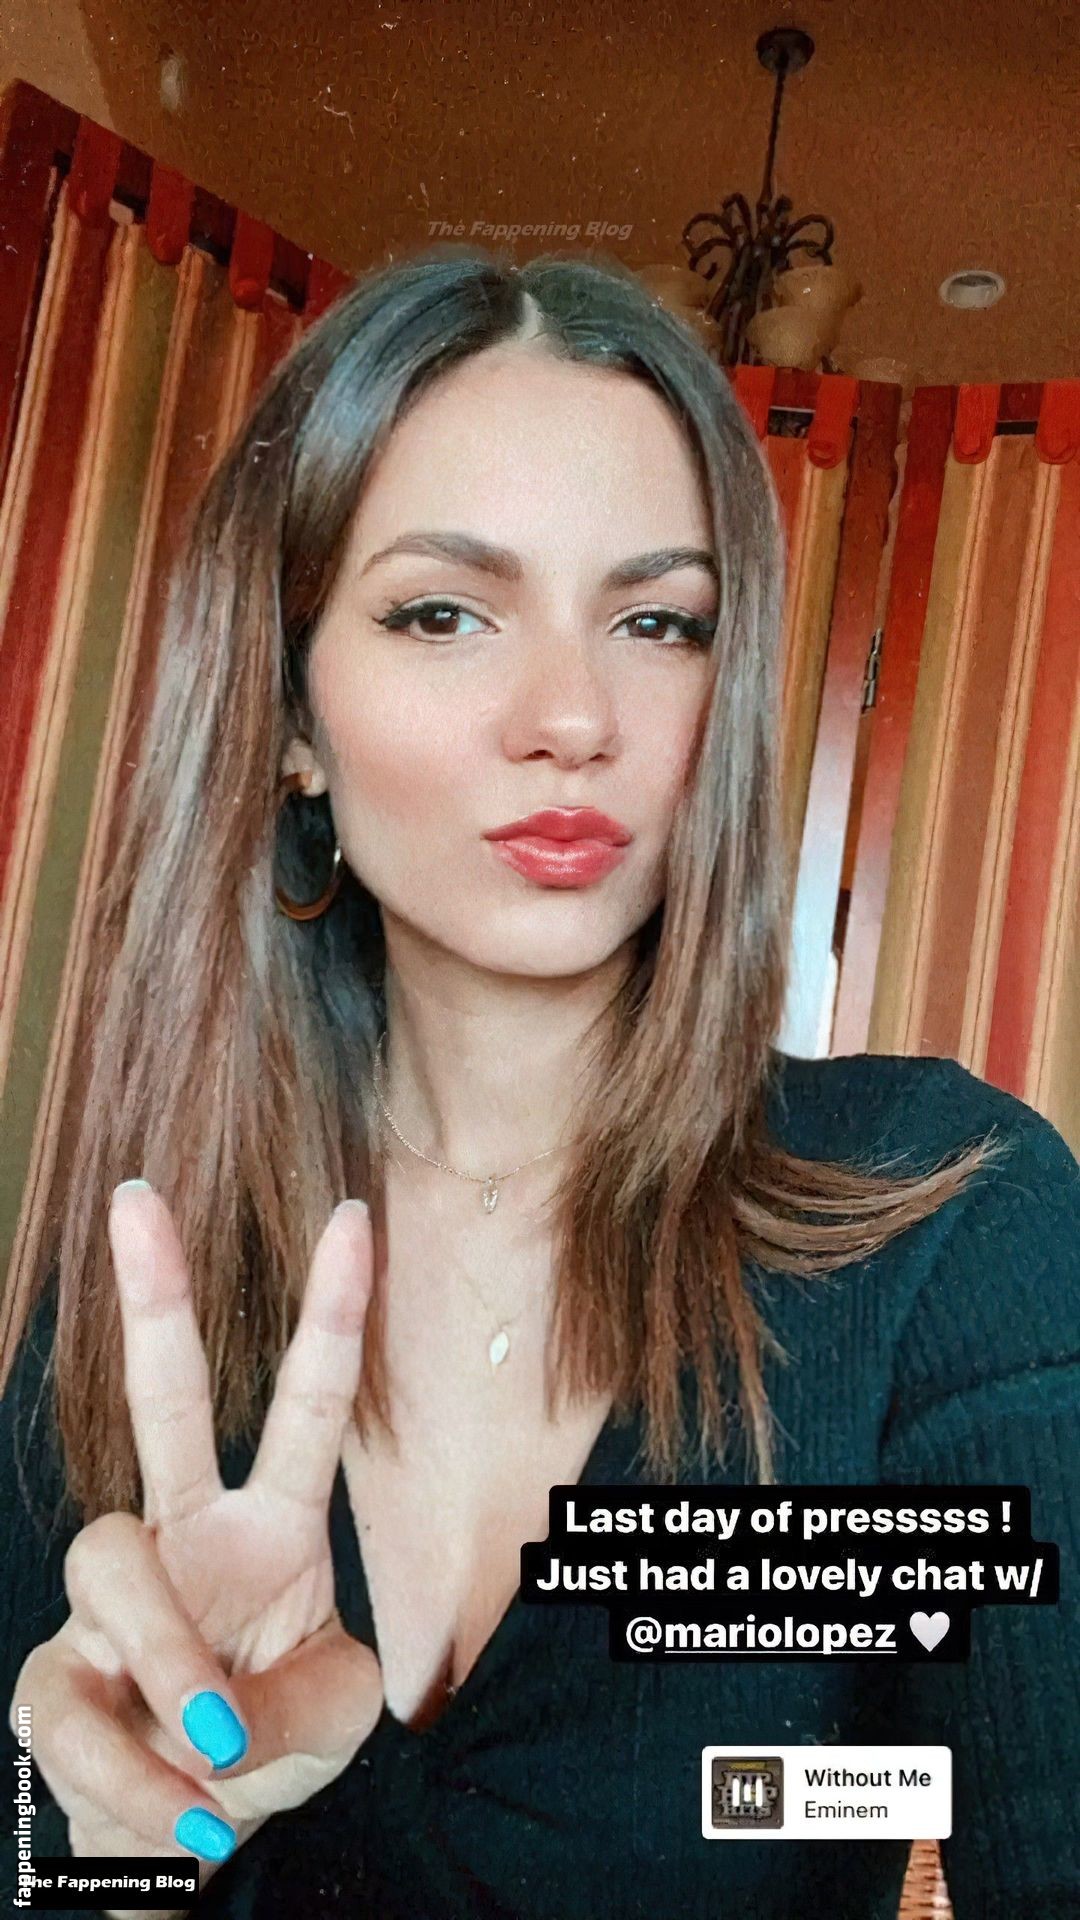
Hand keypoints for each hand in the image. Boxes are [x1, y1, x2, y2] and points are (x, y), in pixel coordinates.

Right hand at [7, 1186, 383, 1917]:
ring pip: (111, 1562)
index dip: (334, 1314)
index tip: (356, 1216)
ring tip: (217, 1750)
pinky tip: (184, 1817)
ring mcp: (113, 1597)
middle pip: (162, 1399)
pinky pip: (76, 1707)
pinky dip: (138, 1780)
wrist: (186, 1829)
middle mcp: (185, 1534)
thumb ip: (297, 1701)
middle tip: (139, 1197)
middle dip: (155, 1296)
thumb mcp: (333, 1718)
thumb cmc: (266, 1744)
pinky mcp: (55, 1673)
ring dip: (169, 1663)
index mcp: (272, 1526)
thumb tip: (212, 1712)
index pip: (306, 1404)